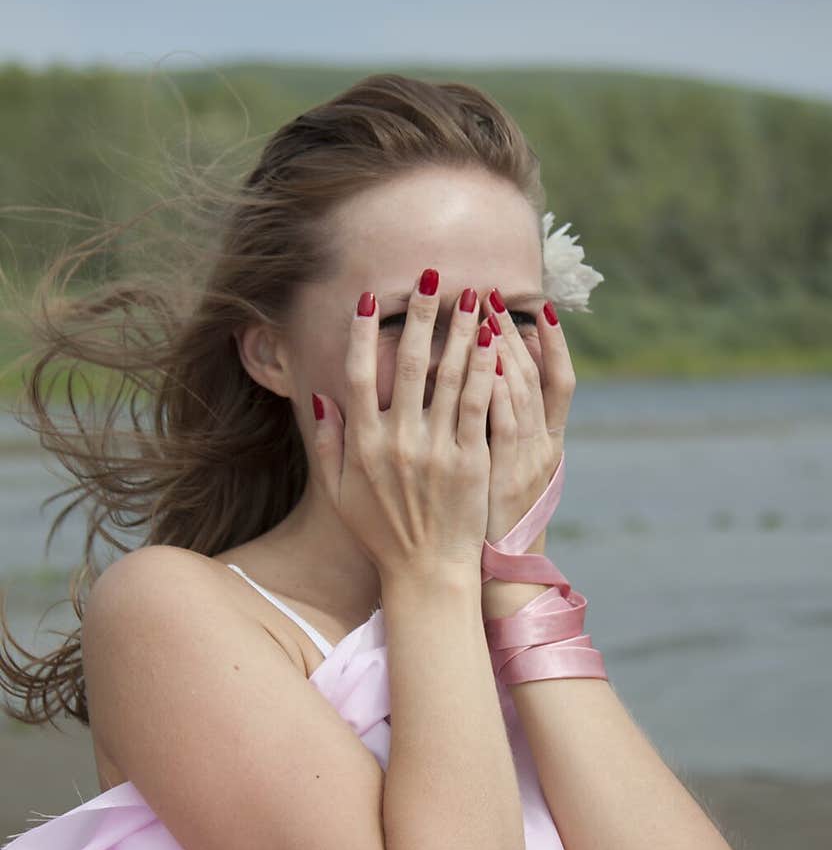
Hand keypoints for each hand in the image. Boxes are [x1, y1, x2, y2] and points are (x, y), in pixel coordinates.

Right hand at [309, 271, 496, 581]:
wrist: (426, 573)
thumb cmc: (381, 533)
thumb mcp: (339, 492)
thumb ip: (330, 442)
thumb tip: (321, 397)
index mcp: (362, 443)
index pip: (359, 374)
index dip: (365, 333)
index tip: (373, 297)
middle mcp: (397, 440)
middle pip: (410, 363)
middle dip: (423, 315)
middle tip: (435, 276)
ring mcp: (436, 450)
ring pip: (450, 377)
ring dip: (461, 332)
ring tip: (473, 297)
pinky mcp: (470, 461)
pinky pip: (479, 406)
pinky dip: (485, 372)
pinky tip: (493, 343)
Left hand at [481, 291, 575, 549]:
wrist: (498, 574)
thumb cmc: (495, 522)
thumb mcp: (513, 474)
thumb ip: (507, 433)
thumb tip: (496, 387)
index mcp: (549, 444)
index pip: (562, 382)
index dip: (555, 344)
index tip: (540, 307)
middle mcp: (544, 446)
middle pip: (537, 376)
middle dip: (514, 333)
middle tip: (493, 294)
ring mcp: (526, 460)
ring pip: (522, 392)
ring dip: (502, 348)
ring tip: (484, 312)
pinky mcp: (502, 474)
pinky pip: (500, 422)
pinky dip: (495, 388)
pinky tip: (481, 359)